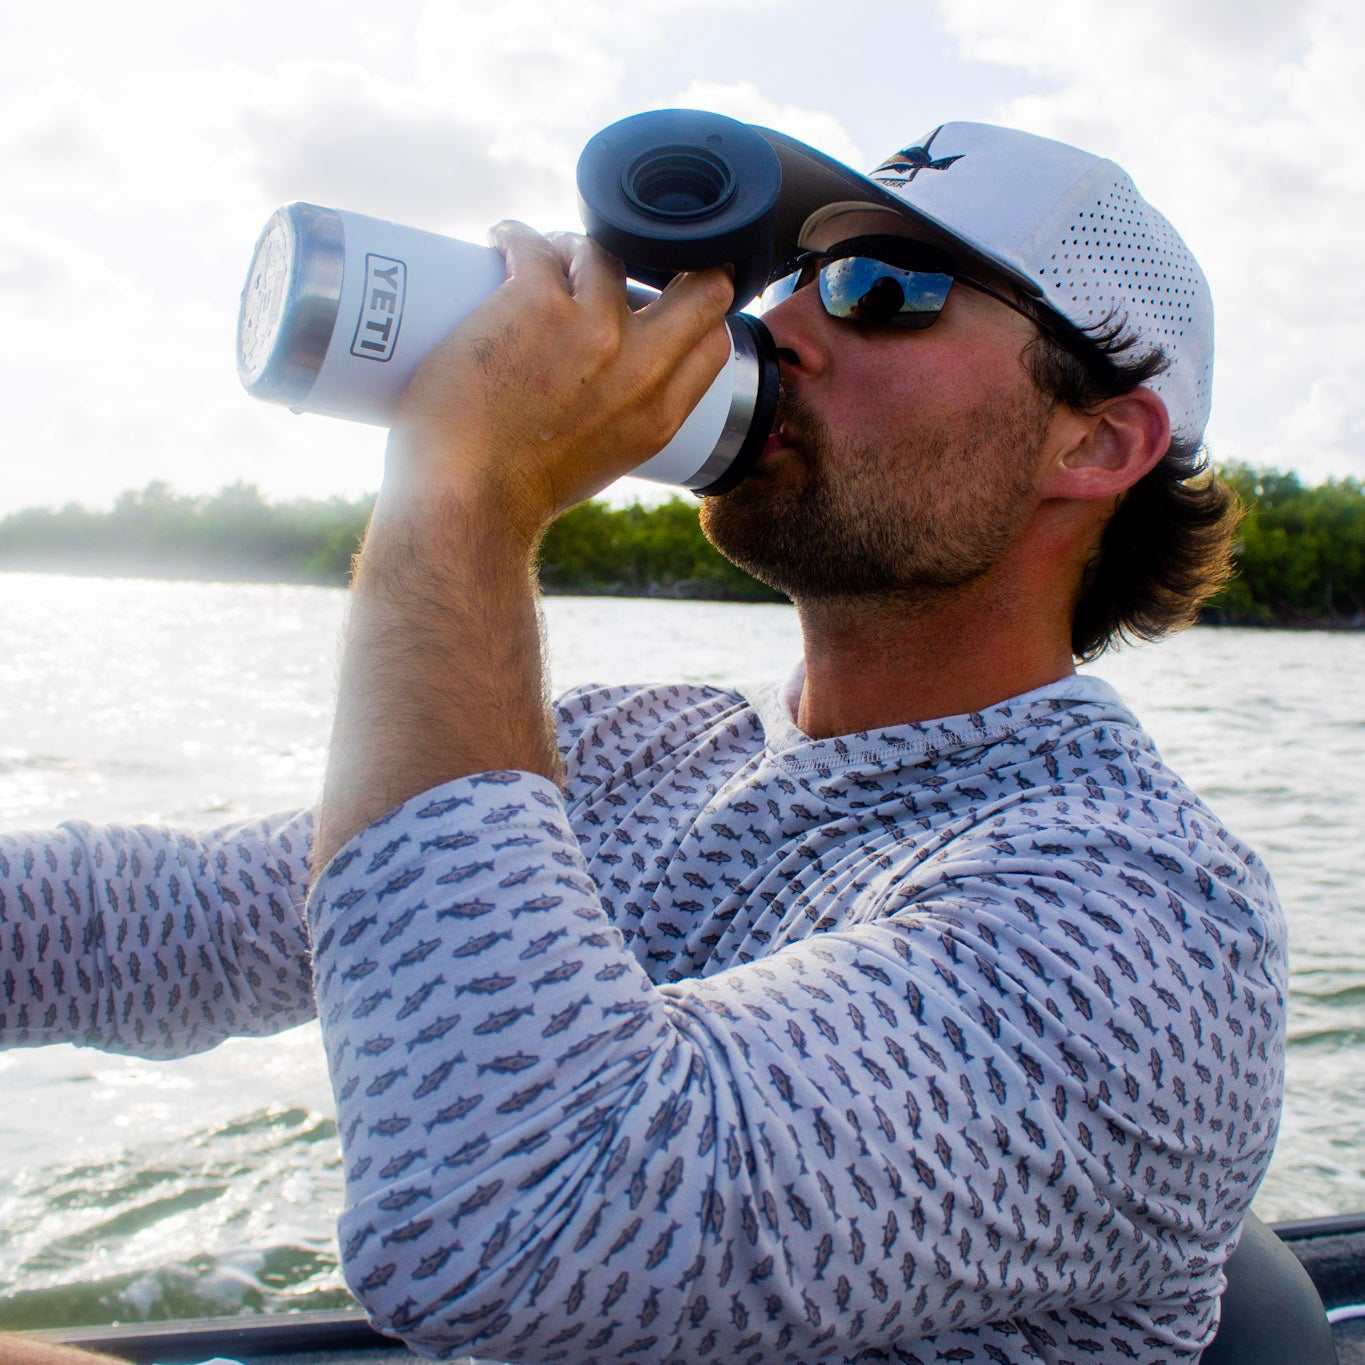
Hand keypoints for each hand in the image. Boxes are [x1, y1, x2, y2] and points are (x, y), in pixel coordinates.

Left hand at [381, 221, 733, 543]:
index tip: (667, 297)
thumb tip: (604, 385)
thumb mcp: (600, 462)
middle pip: (696, 285)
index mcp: (660, 416)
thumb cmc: (517, 493)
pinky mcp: (535, 302)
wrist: (467, 502)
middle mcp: (639, 368)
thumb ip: (620, 420)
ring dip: (572, 246)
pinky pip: (535, 244)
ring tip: (541, 258)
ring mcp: (593, 329)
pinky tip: (502, 240)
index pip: (712, 341)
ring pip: (602, 252)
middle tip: (631, 254)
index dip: (697, 310)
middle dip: (673, 258)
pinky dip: (516, 237)